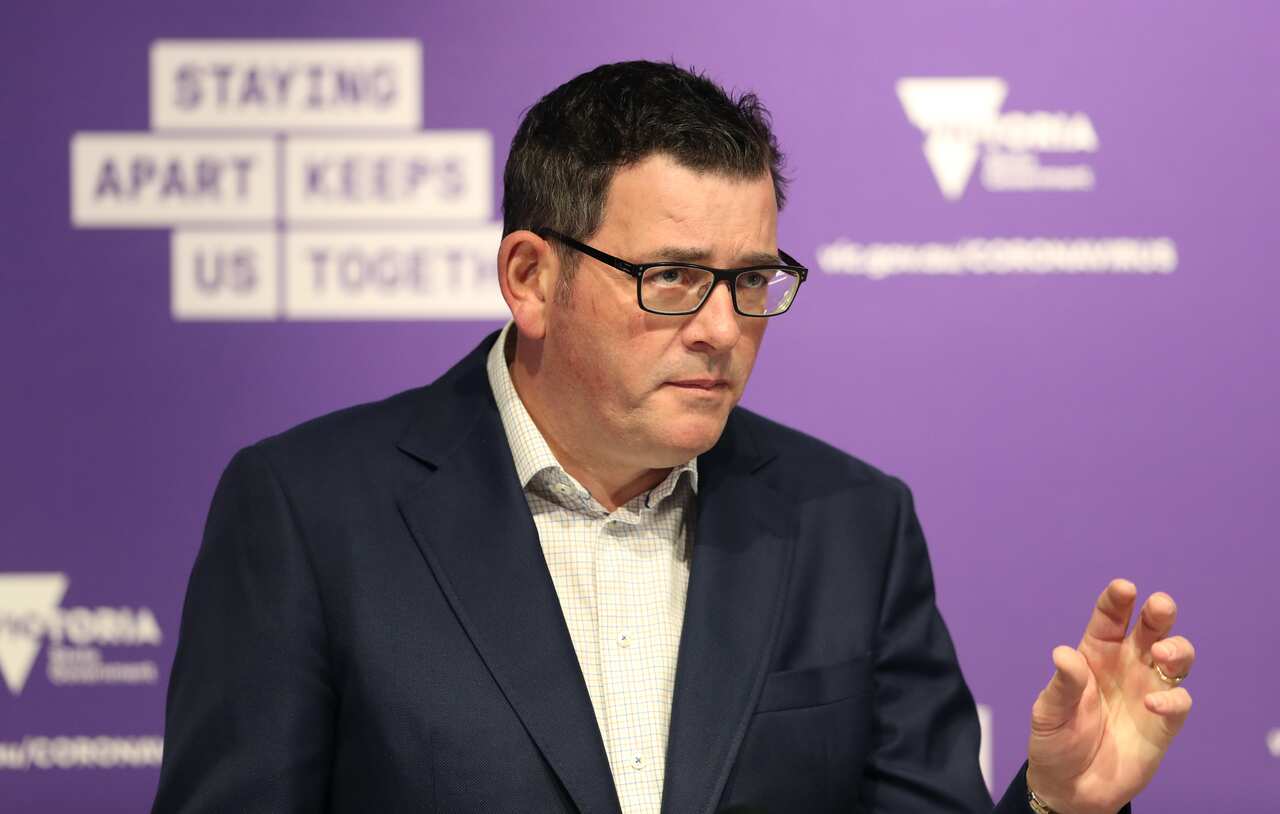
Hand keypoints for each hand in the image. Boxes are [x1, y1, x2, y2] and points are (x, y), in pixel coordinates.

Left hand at [1024, 579, 1193, 813]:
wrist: (1071, 788)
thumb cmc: (1055, 740)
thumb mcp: (1048, 712)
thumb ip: (1062, 685)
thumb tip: (1064, 654)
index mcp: (1095, 654)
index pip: (1109, 619)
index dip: (1117, 601)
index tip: (1124, 588)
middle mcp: (1126, 666)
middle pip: (1151, 629)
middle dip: (1159, 612)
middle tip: (1159, 606)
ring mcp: (1148, 690)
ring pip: (1176, 658)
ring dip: (1176, 649)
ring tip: (1161, 654)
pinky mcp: (1164, 723)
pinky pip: (1178, 700)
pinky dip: (1172, 698)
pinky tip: (1153, 703)